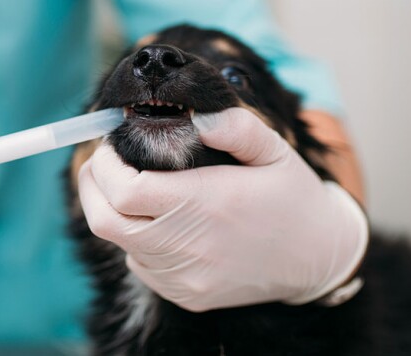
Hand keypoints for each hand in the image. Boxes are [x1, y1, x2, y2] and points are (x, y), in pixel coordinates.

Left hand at [78, 108, 367, 311]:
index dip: (104, 165)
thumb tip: (196, 115)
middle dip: (92, 187)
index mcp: (207, 203)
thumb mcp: (275, 151)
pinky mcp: (186, 295)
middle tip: (101, 162)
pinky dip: (137, 240)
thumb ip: (236, 127)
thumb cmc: (292, 198)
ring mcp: (185, 276)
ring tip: (132, 186)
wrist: (318, 258)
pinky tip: (161, 221)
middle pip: (105, 220)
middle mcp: (189, 245)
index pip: (125, 189)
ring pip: (120, 244)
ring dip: (115, 212)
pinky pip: (141, 265)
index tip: (110, 144)